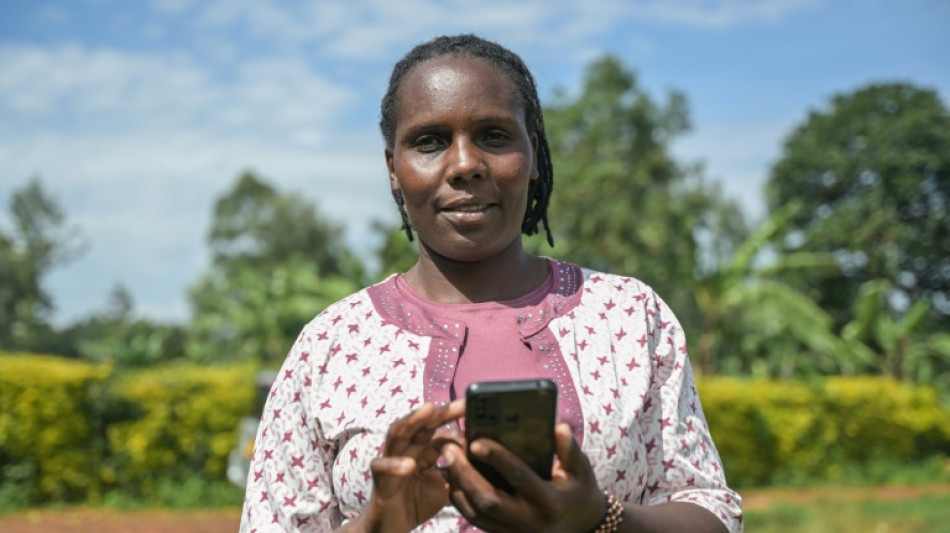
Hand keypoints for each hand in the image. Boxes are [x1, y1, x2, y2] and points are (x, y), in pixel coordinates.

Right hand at [354, 401, 463, 532]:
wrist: (393, 527)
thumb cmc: (418, 502)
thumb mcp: (445, 485)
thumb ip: (459, 469)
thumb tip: (480, 454)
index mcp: (423, 448)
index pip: (439, 428)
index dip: (455, 421)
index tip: (475, 413)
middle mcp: (407, 449)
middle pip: (421, 424)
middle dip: (440, 412)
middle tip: (460, 404)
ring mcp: (391, 460)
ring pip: (397, 433)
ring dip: (413, 420)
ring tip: (428, 410)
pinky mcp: (379, 478)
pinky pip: (382, 467)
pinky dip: (394, 464)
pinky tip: (410, 464)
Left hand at [440, 422, 606, 532]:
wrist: (583, 528)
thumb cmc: (580, 493)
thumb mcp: (582, 471)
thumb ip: (570, 450)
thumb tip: (559, 427)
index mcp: (550, 501)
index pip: (518, 477)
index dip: (496, 458)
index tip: (476, 441)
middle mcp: (530, 519)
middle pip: (488, 499)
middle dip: (465, 473)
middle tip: (450, 448)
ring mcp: (516, 531)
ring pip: (477, 513)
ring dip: (458, 487)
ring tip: (447, 460)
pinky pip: (477, 521)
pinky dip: (461, 502)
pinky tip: (452, 480)